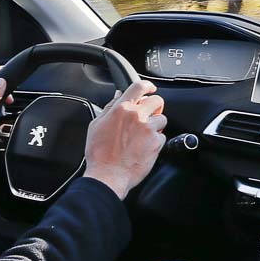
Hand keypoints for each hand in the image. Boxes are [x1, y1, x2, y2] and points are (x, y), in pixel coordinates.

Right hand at [83, 80, 167, 199]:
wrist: (108, 175)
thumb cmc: (100, 154)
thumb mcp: (97, 125)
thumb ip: (110, 108)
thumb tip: (119, 96)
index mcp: (121, 109)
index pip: (139, 87)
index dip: (147, 86)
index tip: (150, 89)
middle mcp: (136, 116)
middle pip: (157, 101)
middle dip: (155, 107)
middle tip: (150, 115)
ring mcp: (148, 129)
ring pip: (162, 118)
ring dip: (156, 125)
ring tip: (145, 136)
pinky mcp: (156, 142)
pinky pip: (162, 136)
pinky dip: (156, 141)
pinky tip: (145, 148)